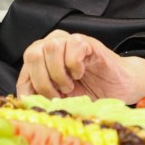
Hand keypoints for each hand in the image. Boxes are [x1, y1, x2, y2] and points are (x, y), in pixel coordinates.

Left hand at [16, 30, 144, 103]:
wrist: (120, 88)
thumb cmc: (89, 94)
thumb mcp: (61, 102)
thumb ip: (41, 99)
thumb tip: (24, 103)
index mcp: (40, 61)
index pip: (24, 71)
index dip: (34, 91)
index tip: (49, 103)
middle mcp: (50, 47)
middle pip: (32, 54)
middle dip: (44, 81)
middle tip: (60, 94)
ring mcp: (67, 41)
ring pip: (50, 47)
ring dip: (59, 73)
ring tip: (71, 84)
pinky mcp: (85, 41)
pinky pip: (72, 44)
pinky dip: (74, 64)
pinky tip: (81, 73)